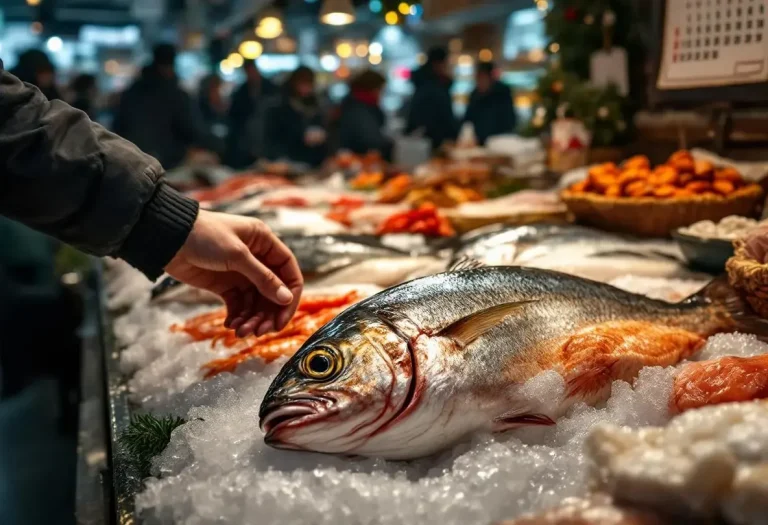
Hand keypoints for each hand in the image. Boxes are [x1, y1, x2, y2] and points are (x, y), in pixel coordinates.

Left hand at [165, 210, 302, 336]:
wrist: (167, 238)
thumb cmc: (204, 236)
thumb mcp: (237, 256)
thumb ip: (263, 278)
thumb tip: (286, 299)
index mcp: (265, 242)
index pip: (289, 272)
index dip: (290, 296)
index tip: (282, 318)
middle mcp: (257, 258)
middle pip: (273, 292)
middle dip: (267, 313)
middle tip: (260, 332)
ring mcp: (241, 272)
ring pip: (255, 301)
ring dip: (251, 318)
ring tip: (241, 332)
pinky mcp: (224, 284)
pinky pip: (238, 305)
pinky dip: (237, 316)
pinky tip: (231, 325)